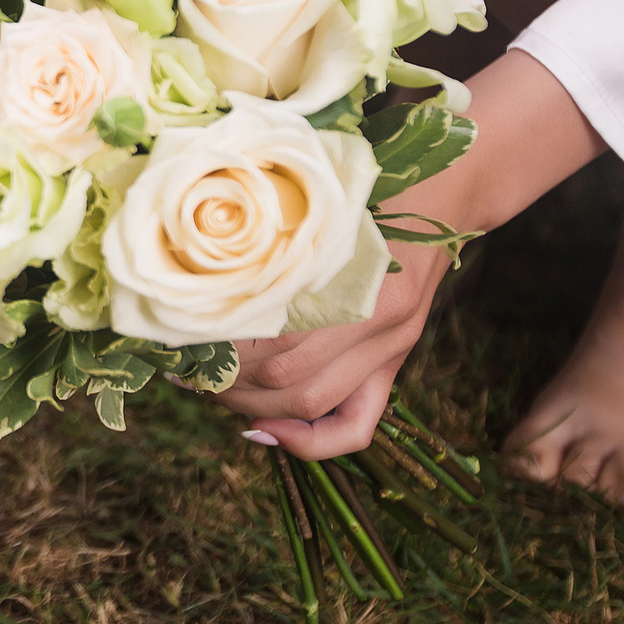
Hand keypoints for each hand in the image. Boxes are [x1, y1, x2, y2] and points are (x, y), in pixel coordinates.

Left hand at [202, 54, 607, 458]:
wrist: (444, 188)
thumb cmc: (367, 181)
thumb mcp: (318, 199)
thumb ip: (273, 236)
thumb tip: (201, 272)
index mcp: (357, 272)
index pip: (276, 338)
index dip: (219, 350)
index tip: (179, 340)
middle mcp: (382, 318)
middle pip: (289, 378)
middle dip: (226, 381)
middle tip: (184, 369)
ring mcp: (393, 345)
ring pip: (313, 403)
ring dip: (253, 406)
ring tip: (211, 389)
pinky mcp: (396, 361)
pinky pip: (357, 425)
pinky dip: (310, 441)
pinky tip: (267, 432)